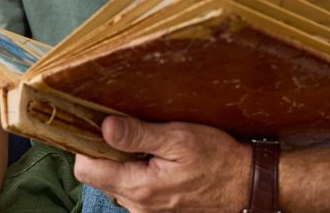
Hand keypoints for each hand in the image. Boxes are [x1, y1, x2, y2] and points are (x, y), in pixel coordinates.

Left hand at [73, 116, 250, 212]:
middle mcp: (137, 205)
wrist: (245, 184)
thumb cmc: (216, 159)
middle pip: (98, 176)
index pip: (86, 170)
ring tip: (146, 143)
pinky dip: (135, 170)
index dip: (85, 144)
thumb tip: (104, 127)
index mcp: (139, 187)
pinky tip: (155, 158)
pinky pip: (131, 188)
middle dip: (105, 151)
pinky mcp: (154, 209)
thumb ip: (138, 135)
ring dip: (121, 161)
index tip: (96, 124)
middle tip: (126, 128)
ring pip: (114, 181)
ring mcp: (145, 210)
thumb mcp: (178, 138)